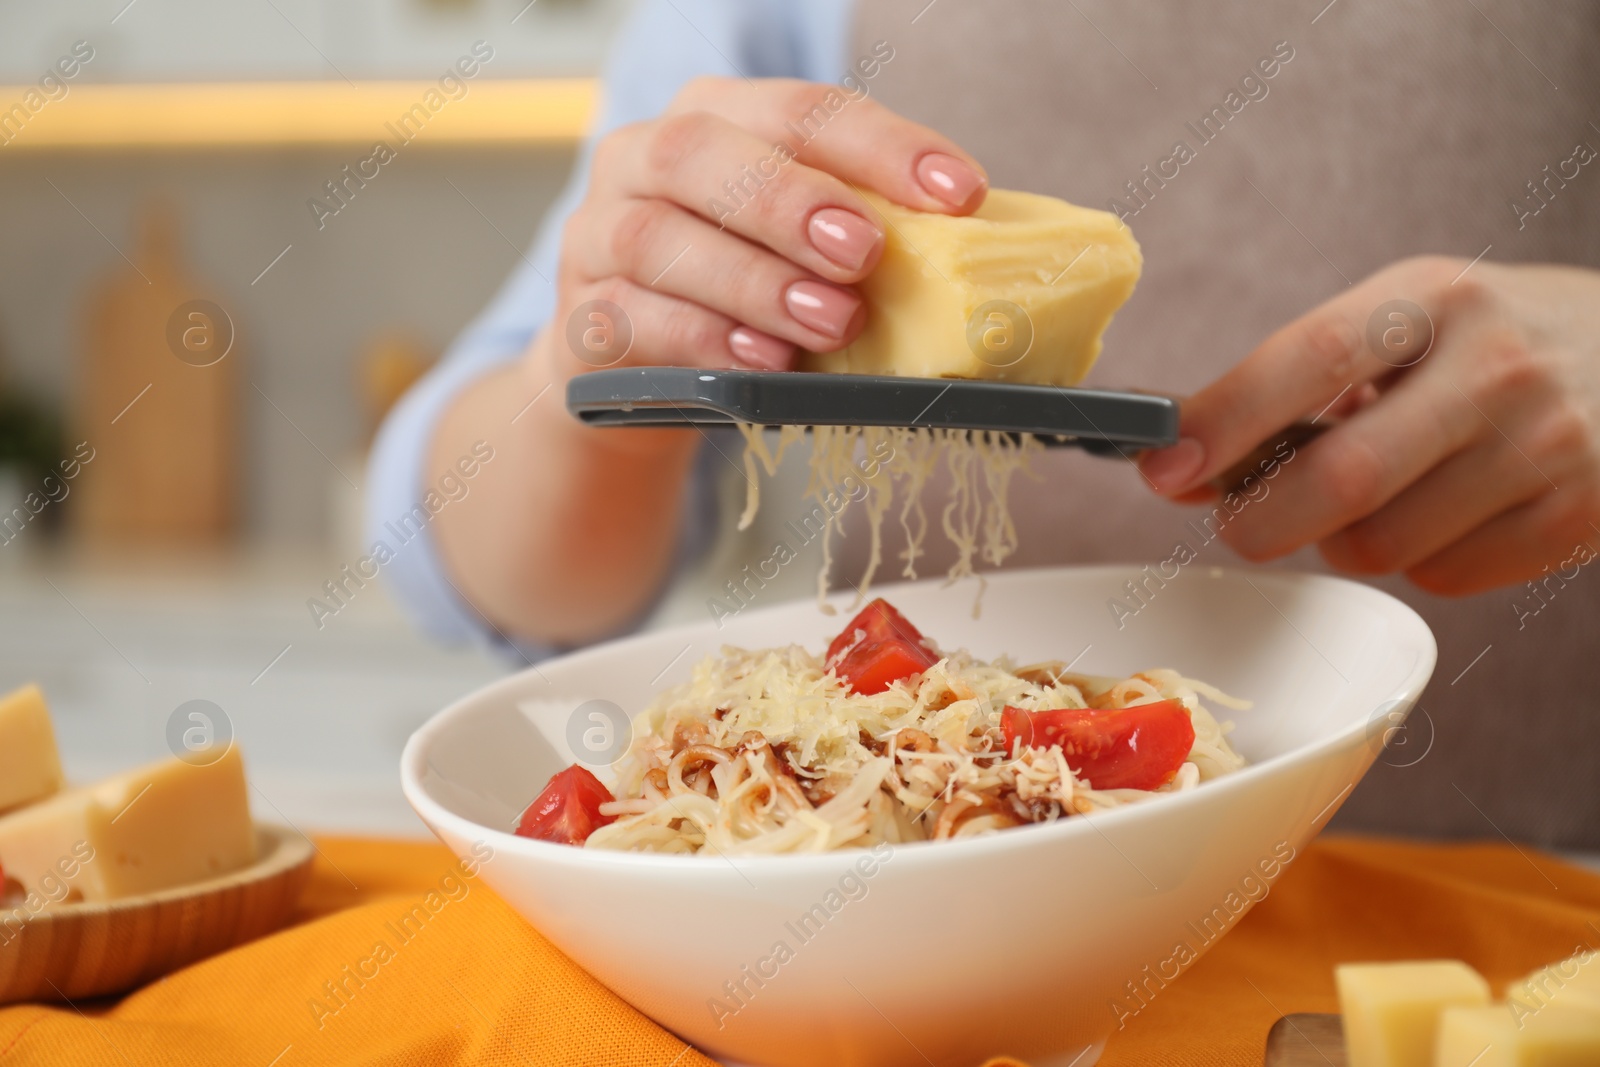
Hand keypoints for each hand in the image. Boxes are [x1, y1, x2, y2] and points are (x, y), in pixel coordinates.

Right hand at [544, 76, 987, 393]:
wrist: (637, 381)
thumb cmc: (743, 301)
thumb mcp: (805, 254)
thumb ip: (867, 236)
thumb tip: (982, 252)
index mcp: (715, 119)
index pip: (799, 109)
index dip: (881, 146)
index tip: (959, 195)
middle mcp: (642, 160)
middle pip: (701, 152)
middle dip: (793, 200)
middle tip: (867, 253)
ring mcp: (597, 237)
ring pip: (657, 238)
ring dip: (753, 280)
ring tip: (829, 321)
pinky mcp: (579, 320)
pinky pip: (630, 320)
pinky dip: (702, 339)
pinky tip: (762, 363)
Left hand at [1138, 256, 1599, 595]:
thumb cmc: (1490, 344)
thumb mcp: (1403, 325)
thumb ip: (1294, 388)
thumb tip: (1180, 464)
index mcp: (1433, 298)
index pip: (1308, 358)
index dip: (1224, 419)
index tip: (1160, 464)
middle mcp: (1495, 366)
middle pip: (1343, 478)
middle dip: (1261, 518)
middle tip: (1239, 522)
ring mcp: (1546, 445)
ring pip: (1383, 545)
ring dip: (1343, 542)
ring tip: (1371, 500)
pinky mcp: (1577, 517)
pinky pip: (1443, 577)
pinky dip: (1415, 562)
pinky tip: (1442, 514)